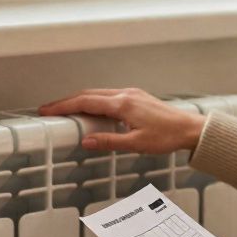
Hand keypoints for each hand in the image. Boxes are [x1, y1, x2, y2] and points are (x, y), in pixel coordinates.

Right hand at [37, 88, 206, 153]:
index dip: (63, 106)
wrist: (190, 128)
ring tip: (65, 110)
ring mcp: (131, 94)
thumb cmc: (167, 136)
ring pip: (98, 93)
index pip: (85, 102)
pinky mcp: (136, 97)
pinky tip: (91, 109)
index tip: (47, 110)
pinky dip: (94, 100)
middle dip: (66, 101)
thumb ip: (109, 141)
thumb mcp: (136, 144)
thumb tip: (86, 141)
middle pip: (88, 94)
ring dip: (79, 100)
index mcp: (122, 104)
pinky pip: (108, 95)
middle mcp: (125, 94)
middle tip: (49, 109)